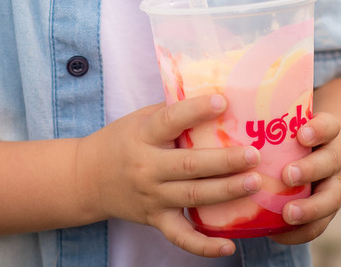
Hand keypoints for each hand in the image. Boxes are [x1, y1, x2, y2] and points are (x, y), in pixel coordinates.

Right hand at [77, 93, 261, 257]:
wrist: (86, 178)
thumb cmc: (121, 141)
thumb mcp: (139, 119)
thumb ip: (170, 111)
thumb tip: (213, 94)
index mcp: (143, 136)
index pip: (170, 120)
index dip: (195, 110)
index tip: (222, 101)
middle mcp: (147, 167)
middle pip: (189, 165)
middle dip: (224, 160)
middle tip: (254, 154)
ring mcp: (151, 197)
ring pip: (192, 196)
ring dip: (226, 191)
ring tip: (254, 183)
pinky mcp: (155, 220)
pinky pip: (181, 237)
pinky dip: (204, 245)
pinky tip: (229, 246)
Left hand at [269, 111, 340, 245]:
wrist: (324, 163)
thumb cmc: (293, 140)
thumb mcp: (288, 126)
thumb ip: (266, 122)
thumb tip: (219, 108)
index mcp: (324, 135)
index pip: (329, 126)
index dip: (319, 129)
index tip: (301, 134)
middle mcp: (333, 160)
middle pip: (330, 162)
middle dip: (311, 168)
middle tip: (287, 174)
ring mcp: (333, 186)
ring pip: (332, 198)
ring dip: (311, 207)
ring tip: (289, 213)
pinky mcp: (326, 212)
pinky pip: (318, 226)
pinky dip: (300, 232)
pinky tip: (278, 234)